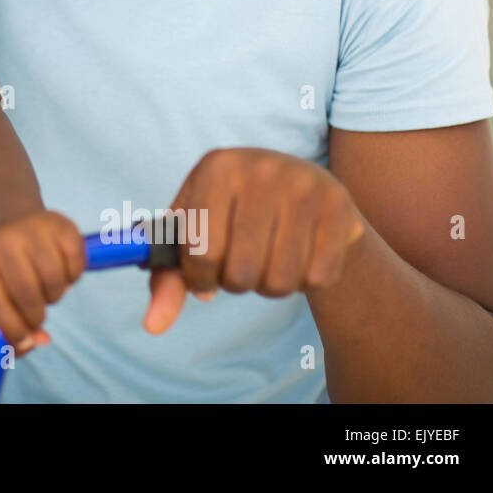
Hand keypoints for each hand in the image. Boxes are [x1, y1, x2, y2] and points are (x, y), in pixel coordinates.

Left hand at [0, 210, 84, 354]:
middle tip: (36, 313)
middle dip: (36, 316)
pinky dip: (73, 276)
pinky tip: (59, 270)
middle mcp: (4, 241)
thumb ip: (3, 328)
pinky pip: (77, 263)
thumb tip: (37, 342)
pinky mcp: (61, 224)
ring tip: (44, 288)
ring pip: (56, 281)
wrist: (2, 213)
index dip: (13, 330)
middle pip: (29, 295)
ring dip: (54, 296)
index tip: (25, 340)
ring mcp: (33, 229)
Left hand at [144, 148, 365, 333]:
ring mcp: (304, 184)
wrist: (303, 188)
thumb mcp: (195, 232)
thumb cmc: (233, 214)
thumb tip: (154, 325)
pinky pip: (318, 278)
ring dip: (269, 287)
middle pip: (241, 271)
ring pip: (280, 280)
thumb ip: (168, 277)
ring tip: (266, 264)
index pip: (201, 250)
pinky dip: (304, 283)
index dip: (198, 279)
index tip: (204, 279)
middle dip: (235, 284)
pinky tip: (299, 257)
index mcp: (217, 166)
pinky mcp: (339, 206)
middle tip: (239, 268)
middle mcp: (261, 168)